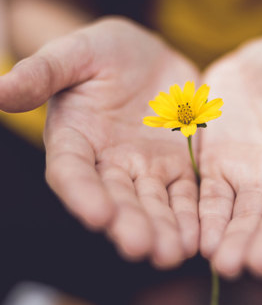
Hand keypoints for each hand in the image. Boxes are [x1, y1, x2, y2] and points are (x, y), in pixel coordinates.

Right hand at [0, 18, 199, 267]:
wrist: (148, 57)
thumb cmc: (105, 51)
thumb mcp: (76, 53)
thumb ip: (44, 72)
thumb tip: (0, 90)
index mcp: (76, 139)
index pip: (72, 172)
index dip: (82, 194)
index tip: (97, 215)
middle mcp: (109, 162)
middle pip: (117, 198)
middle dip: (129, 223)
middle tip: (143, 248)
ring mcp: (146, 167)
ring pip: (153, 203)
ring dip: (163, 229)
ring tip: (174, 253)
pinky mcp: (177, 165)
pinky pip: (185, 193)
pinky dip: (191, 214)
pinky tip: (199, 235)